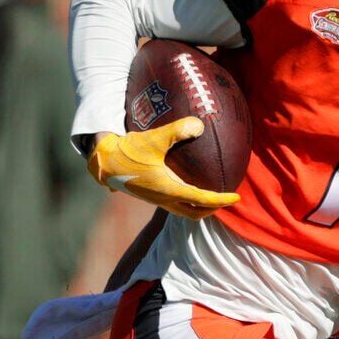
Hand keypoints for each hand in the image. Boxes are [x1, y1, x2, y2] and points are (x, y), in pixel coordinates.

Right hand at [87, 117, 239, 219]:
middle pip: (194, 213)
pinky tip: (190, 185)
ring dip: (200, 207)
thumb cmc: (128, 151)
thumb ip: (176, 131)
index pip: (202, 200)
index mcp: (168, 189)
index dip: (221, 200)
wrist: (102, 161)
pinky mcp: (150, 194)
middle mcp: (163, 198)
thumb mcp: (153, 138)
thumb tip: (199, 125)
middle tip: (227, 200)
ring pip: (184, 210)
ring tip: (213, 196)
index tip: (236, 197)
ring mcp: (156, 198)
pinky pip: (175, 203)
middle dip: (212, 209)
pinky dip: (188, 200)